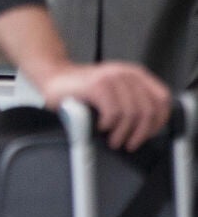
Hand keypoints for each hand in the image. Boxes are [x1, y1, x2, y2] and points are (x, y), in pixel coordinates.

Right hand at [34, 62, 171, 151]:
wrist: (53, 77)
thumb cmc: (82, 89)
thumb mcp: (115, 90)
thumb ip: (133, 100)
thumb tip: (149, 127)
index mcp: (134, 74)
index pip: (161, 99)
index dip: (158, 121)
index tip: (147, 134)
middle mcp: (125, 73)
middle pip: (147, 109)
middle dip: (139, 132)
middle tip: (128, 143)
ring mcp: (110, 78)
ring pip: (131, 114)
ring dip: (122, 133)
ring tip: (113, 139)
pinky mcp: (95, 86)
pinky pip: (113, 112)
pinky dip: (108, 125)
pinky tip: (100, 126)